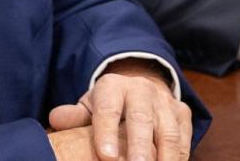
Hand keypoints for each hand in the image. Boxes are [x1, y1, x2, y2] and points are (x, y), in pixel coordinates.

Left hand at [48, 59, 190, 160]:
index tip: (106, 155)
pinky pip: (184, 138)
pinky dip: (179, 157)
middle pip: (142, 119)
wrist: (140, 88)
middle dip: (140, 146)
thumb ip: (74, 115)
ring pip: (168, 130)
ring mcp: (164, 101)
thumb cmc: (109, 105)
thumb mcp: (89, 105)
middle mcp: (141, 90)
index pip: (108, 108)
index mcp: (113, 86)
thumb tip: (55, 120)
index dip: (107, 132)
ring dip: (165, 156)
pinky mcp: (182, 113)